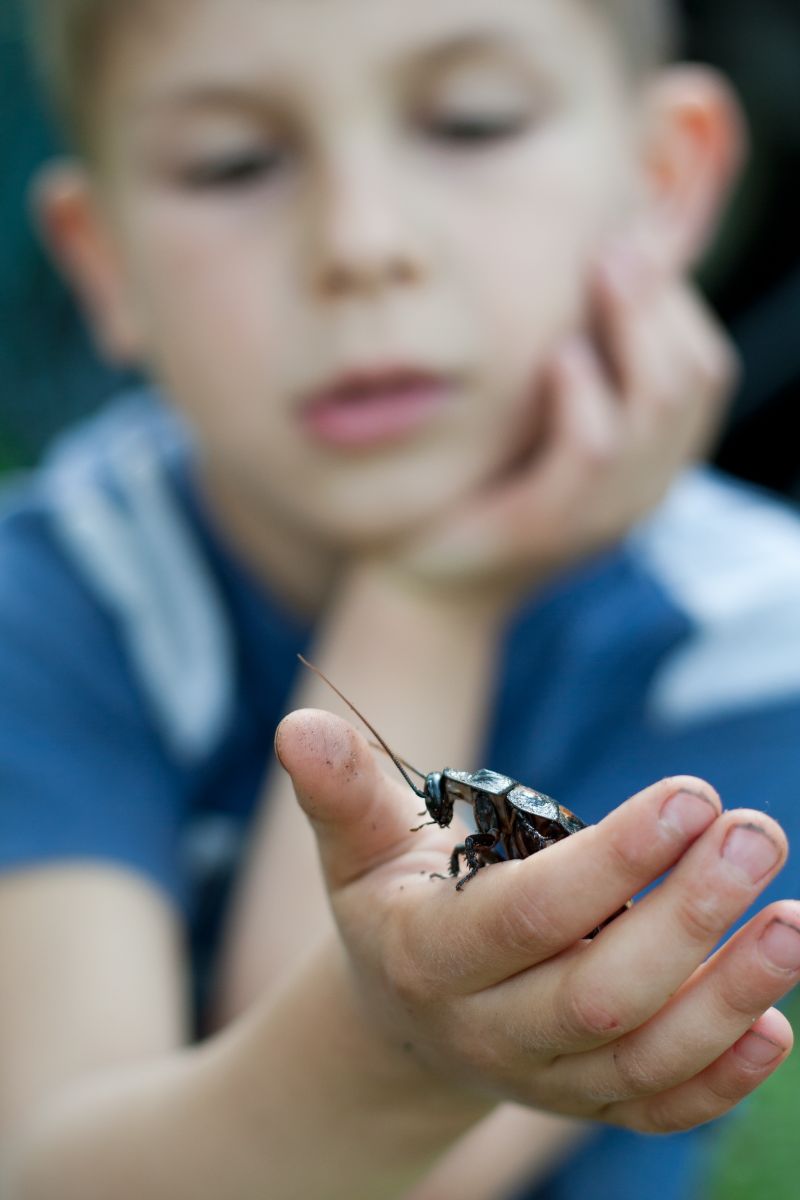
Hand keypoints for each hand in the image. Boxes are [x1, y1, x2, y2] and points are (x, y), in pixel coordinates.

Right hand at [276, 709, 797, 1133]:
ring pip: (642, 1059)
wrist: (402, 1017)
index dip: (610, 863)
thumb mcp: (359, 847)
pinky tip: (775, 1028)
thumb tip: (299, 726)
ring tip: (789, 920)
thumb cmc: (394, 904)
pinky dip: (720, 1080)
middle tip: (755, 833)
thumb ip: (341, 790)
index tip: (686, 798)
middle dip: (686, 917)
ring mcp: (543, 1078)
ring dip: (727, 996)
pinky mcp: (587, 1102)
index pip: (528, 916)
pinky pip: (656, 1109)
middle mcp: (488, 1031)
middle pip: (600, 994)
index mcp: (431, 956)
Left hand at [396, 239, 736, 596]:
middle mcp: (644, 487)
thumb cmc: (473, 486)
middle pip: (694, 375)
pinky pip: (593, 451)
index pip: (704, 365)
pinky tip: (559, 354)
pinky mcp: (549, 528)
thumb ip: (574, 359)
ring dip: (634, 329)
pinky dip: (585, 395)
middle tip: (616, 242)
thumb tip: (596, 257)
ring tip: (600, 272)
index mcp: (650, 459)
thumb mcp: (533, 418)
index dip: (678, 298)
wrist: (416, 583)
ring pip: (658, 407)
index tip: (635, 234)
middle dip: (661, 299)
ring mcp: (604, 514)